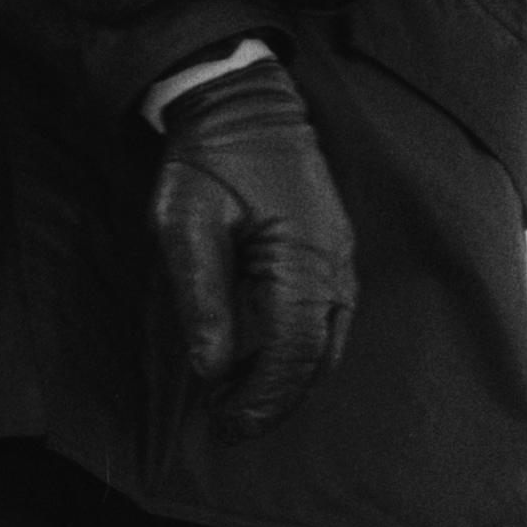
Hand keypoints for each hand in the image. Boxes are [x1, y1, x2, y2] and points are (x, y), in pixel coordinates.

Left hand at [152, 62, 356, 436]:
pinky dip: (301, 350)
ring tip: (242, 400)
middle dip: (276, 398)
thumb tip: (212, 368)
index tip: (226, 424)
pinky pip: (328, 318)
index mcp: (303, 260)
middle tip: (231, 425)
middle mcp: (335, 266)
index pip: (292, 353)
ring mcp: (340, 258)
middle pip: (317, 357)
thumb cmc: (209, 159)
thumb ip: (201, 296)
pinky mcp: (333, 251)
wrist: (241, 102)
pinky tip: (264, 360)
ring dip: (290, 379)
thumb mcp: (186, 222)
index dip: (261, 397)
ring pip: (328, 343)